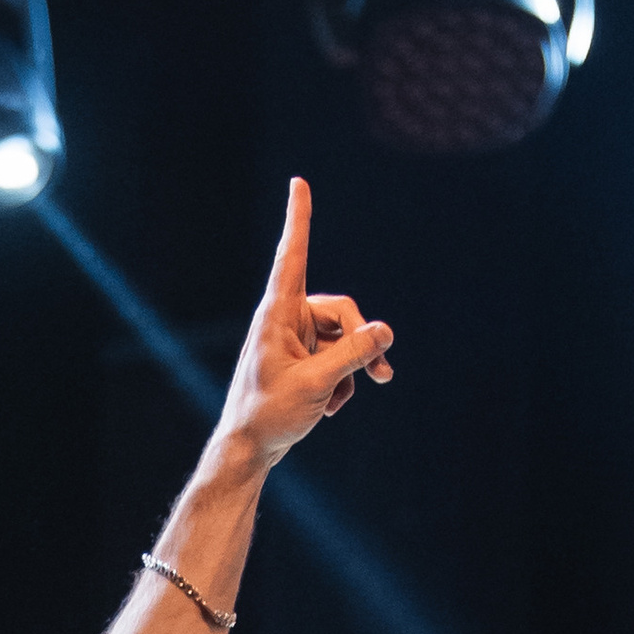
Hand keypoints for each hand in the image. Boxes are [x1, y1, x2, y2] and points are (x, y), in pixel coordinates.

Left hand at [222, 179, 392, 468]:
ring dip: (351, 369)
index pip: (292, 256)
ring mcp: (294, 339)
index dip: (298, 219)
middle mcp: (285, 319)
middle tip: (383, 374)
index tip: (298, 183)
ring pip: (342, 338)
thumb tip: (385, 331)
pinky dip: (340, 380)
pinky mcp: (302, 358)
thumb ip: (354, 355)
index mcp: (277, 314)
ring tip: (344, 401)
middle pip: (341, 312)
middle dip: (361, 342)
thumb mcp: (318, 384)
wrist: (248, 450)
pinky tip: (330, 407)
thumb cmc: (270, 415)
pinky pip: (335, 357)